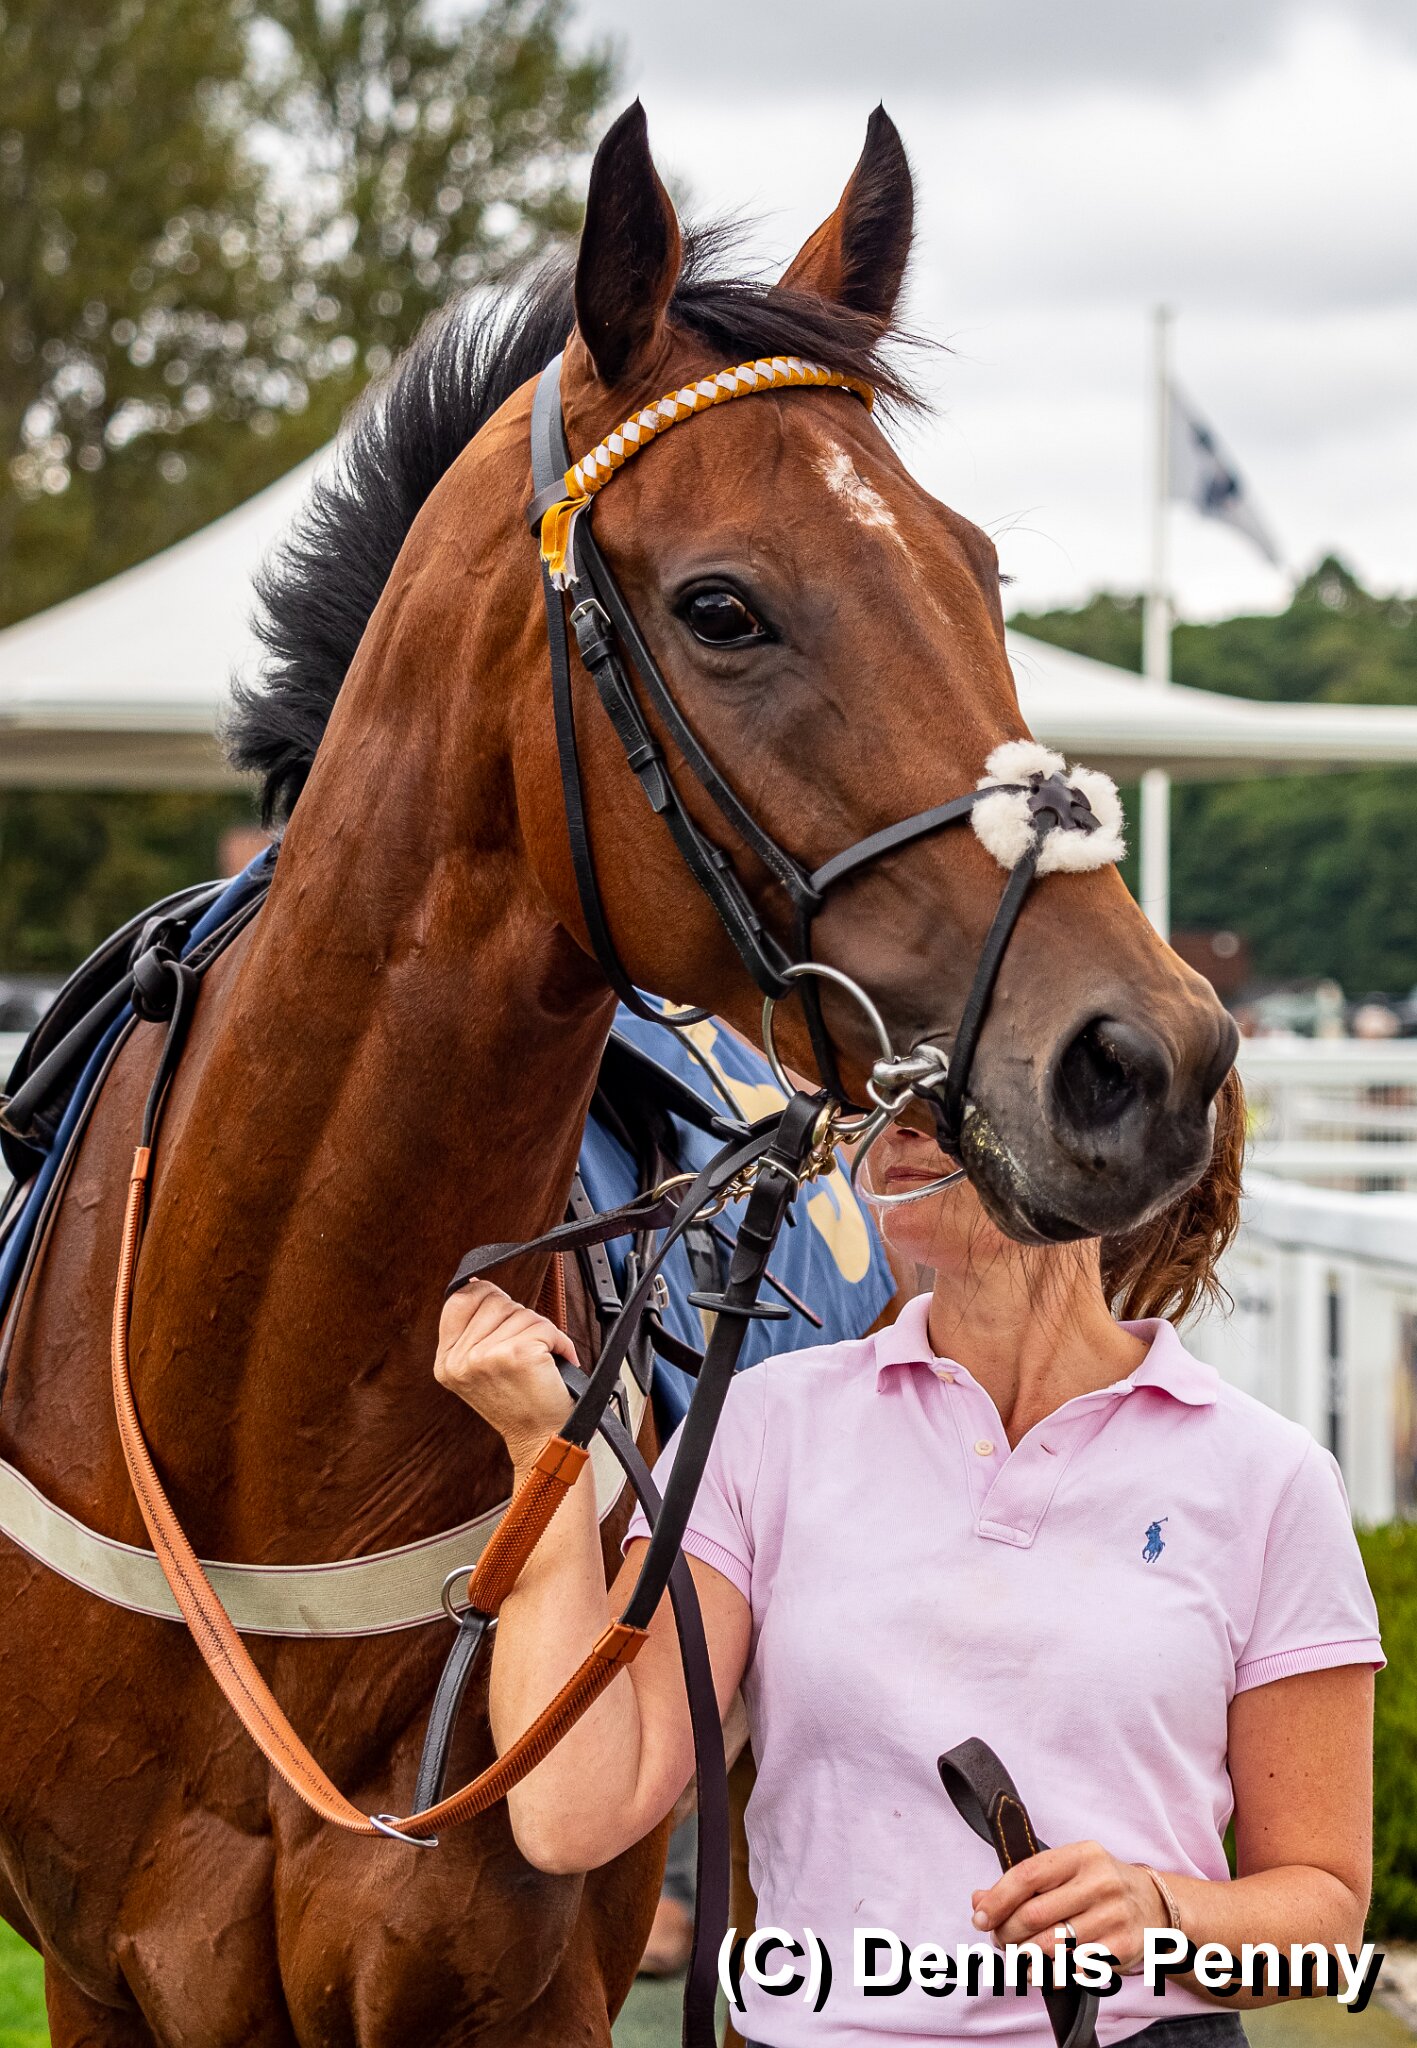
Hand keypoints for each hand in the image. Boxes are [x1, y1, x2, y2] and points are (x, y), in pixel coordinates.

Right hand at [433, 1278, 577, 1468]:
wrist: (541, 1441)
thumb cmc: (520, 1403)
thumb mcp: (478, 1368)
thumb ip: (473, 1330)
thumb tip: (476, 1282)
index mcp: (446, 1361)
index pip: (460, 1298)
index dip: (487, 1296)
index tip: (503, 1316)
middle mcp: (459, 1360)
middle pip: (495, 1301)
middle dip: (519, 1319)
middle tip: (526, 1351)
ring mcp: (485, 1357)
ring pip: (522, 1312)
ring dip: (540, 1332)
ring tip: (538, 1362)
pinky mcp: (516, 1355)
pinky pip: (545, 1326)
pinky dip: (559, 1341)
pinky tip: (554, 1364)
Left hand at [971, 1841, 1165, 1973]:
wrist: (1155, 1906)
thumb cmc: (1100, 1886)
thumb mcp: (1067, 1871)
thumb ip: (1024, 1882)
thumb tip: (979, 1900)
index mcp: (1081, 1855)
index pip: (1028, 1875)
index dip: (998, 1899)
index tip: (979, 1917)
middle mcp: (1100, 1882)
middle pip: (1035, 1914)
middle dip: (1008, 1932)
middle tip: (999, 1939)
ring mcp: (1114, 1916)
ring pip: (1051, 1945)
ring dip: (1024, 1957)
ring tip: (1016, 1956)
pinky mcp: (1122, 1948)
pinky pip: (1074, 1968)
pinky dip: (1049, 1975)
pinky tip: (1039, 1971)